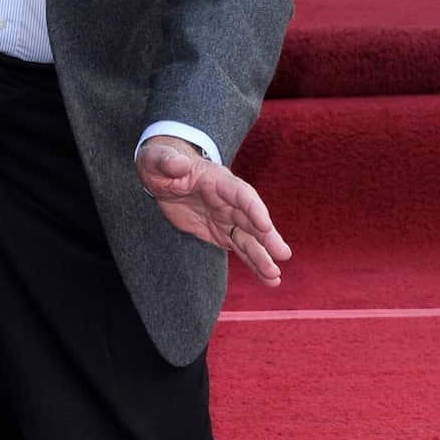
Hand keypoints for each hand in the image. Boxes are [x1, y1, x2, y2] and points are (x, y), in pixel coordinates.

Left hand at [137, 137, 290, 287]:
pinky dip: (254, 263)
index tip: (265, 225)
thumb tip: (178, 164)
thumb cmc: (160, 162)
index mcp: (217, 180)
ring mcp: (227, 217)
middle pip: (252, 219)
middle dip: (267, 237)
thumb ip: (168, 162)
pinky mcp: (221, 232)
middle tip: (283, 254)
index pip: (241, 193)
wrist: (162, 173)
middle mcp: (229, 200)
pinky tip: (268, 279)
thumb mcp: (157, 159)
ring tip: (274, 277)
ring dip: (263, 257)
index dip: (253, 208)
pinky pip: (241, 249)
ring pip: (249, 239)